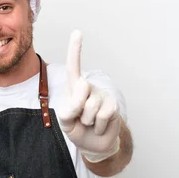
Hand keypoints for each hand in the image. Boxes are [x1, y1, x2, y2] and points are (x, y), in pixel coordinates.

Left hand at [58, 30, 120, 162]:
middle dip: (76, 112)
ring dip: (88, 121)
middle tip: (80, 120)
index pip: (73, 68)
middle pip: (78, 93)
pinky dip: (99, 125)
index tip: (77, 32)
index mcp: (74, 89)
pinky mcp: (113, 105)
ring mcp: (102, 95)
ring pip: (90, 108)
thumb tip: (83, 85)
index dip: (75, 50)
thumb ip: (68, 107)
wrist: (94, 145)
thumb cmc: (78, 129)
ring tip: (90, 123)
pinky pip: (102, 115)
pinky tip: (100, 126)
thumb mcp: (65, 121)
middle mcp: (89, 88)